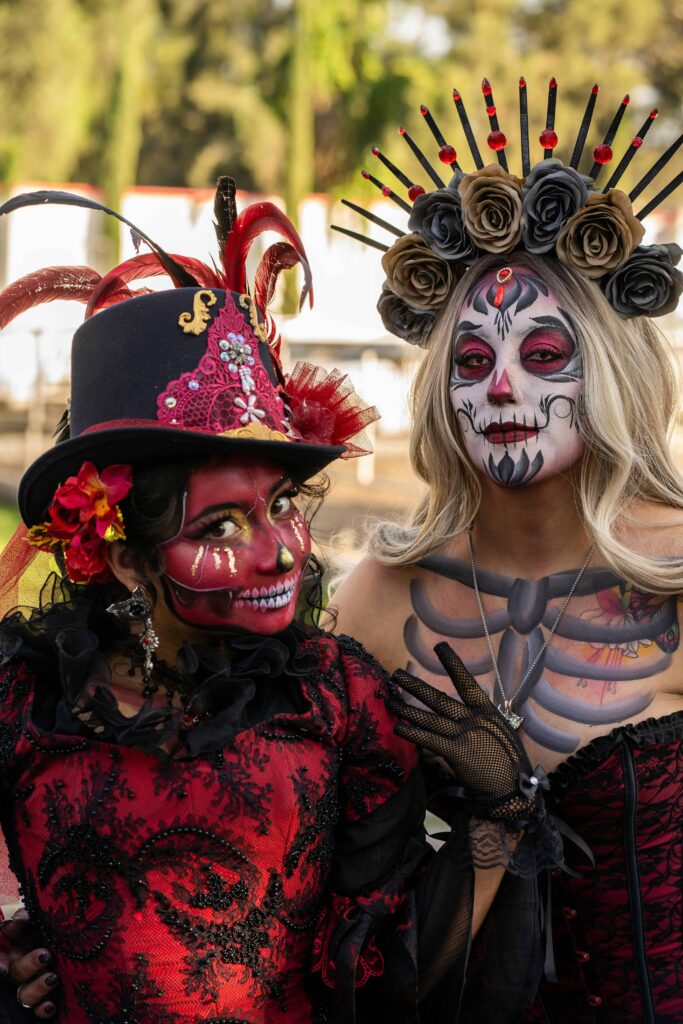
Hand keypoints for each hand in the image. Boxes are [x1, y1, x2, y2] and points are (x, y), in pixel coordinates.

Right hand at [0, 910, 57, 1018]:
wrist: (69, 933)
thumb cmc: (48, 925)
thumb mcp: (36, 918)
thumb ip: (23, 919)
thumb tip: (10, 926)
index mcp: (14, 949)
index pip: (0, 960)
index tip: (3, 969)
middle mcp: (20, 968)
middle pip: (17, 972)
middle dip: (29, 965)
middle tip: (45, 956)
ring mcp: (31, 984)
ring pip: (26, 994)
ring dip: (37, 988)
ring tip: (52, 978)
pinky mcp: (44, 998)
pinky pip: (39, 1009)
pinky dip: (43, 1009)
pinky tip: (50, 1006)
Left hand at [389, 642, 543, 829]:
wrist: (512, 789)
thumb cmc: (507, 761)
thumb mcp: (500, 731)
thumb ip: (481, 719)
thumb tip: (465, 710)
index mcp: (486, 711)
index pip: (466, 682)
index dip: (453, 664)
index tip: (440, 647)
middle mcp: (473, 719)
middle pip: (439, 699)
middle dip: (415, 686)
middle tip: (396, 675)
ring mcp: (464, 735)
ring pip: (429, 719)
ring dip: (407, 709)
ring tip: (391, 701)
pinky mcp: (455, 753)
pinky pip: (429, 740)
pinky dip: (414, 733)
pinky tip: (399, 727)